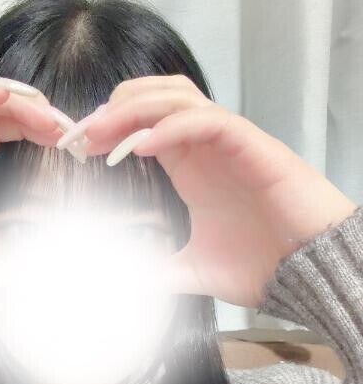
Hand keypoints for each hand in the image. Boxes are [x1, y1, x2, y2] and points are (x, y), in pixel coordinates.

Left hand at [64, 75, 356, 306]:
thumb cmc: (263, 265)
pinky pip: (208, 121)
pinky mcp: (253, 147)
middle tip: (79, 135)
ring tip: (101, 134)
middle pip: (155, 99)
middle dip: (113, 110)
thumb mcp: (195, 271)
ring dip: (135, 110)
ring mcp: (230, 143)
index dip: (107, 130)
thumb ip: (159, 272)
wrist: (309, 273)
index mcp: (191, 167)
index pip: (143, 126)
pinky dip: (172, 127)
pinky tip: (142, 146)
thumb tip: (125, 285)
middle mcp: (206, 148)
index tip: (75, 149)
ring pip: (178, 98)